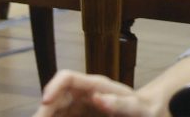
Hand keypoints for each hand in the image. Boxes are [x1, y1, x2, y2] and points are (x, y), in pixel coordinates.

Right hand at [34, 70, 158, 116]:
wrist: (146, 114)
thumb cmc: (143, 109)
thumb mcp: (136, 108)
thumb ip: (120, 103)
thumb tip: (98, 98)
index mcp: (96, 86)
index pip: (67, 77)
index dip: (53, 86)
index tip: (45, 102)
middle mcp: (82, 94)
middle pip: (53, 99)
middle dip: (43, 113)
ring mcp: (78, 107)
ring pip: (53, 112)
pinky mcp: (77, 116)